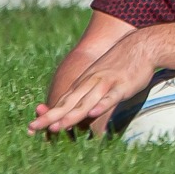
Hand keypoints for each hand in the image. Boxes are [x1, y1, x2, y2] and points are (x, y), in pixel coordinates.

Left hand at [30, 34, 157, 137]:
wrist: (142, 45)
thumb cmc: (122, 62)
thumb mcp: (100, 75)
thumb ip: (90, 91)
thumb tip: (82, 109)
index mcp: (84, 83)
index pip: (62, 101)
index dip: (48, 114)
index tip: (32, 126)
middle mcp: (90, 83)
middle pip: (68, 103)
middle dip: (50, 117)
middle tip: (33, 128)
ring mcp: (106, 84)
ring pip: (86, 102)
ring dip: (71, 115)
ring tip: (57, 127)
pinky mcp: (122, 86)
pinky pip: (110, 97)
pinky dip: (101, 105)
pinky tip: (93, 113)